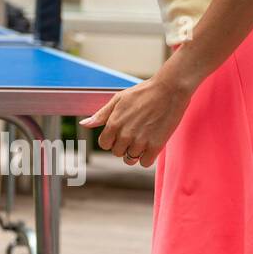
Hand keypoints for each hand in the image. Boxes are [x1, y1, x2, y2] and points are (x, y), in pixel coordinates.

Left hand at [78, 74, 193, 167]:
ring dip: (134, 153)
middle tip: (133, 134)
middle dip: (122, 146)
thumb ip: (101, 115)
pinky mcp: (156, 145)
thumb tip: (83, 124)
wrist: (168, 90)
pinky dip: (147, 157)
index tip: (119, 133)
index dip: (111, 140)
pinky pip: (145, 163)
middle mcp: (125, 134)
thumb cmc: (142, 93)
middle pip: (117, 152)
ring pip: (130, 159)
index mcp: (114, 123)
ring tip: (141, 140)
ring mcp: (141, 141)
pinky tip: (150, 146)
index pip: (104, 144)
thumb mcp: (118, 99)